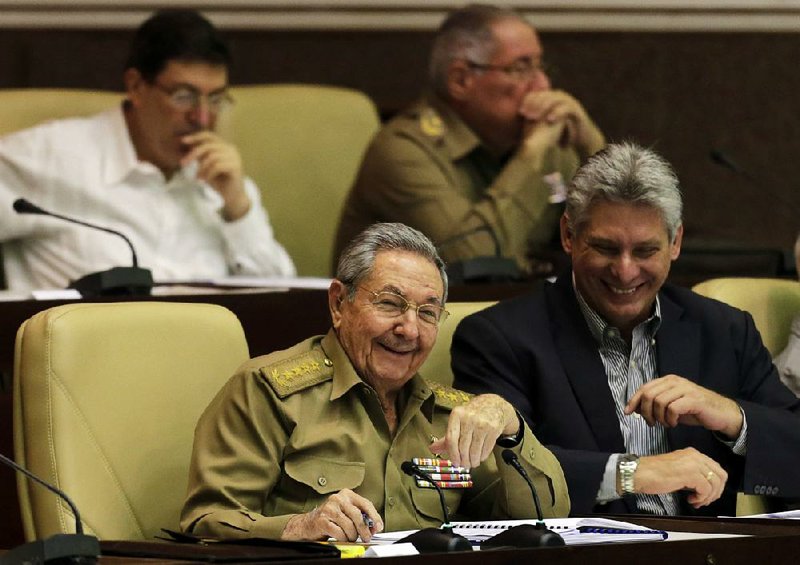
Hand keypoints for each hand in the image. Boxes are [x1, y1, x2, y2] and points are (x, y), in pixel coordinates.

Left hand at [180, 131, 250, 220]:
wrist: (232, 197)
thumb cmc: (219, 181)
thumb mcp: (206, 166)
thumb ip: (200, 155)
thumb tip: (188, 145)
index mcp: (224, 146)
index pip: (209, 136)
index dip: (195, 137)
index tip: (183, 141)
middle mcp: (231, 149)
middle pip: (208, 146)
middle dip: (193, 154)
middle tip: (183, 164)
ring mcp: (235, 158)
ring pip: (212, 157)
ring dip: (201, 168)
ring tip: (198, 177)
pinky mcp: (236, 167)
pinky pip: (217, 166)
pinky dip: (208, 174)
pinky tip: (205, 181)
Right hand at [281, 489, 382, 541]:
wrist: (308, 524)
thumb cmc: (330, 518)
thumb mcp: (346, 512)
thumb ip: (360, 515)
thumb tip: (375, 526)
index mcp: (346, 494)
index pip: (366, 504)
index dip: (374, 517)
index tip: (378, 527)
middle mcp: (337, 498)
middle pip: (358, 516)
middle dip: (364, 530)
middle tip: (366, 538)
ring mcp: (329, 509)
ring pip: (349, 526)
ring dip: (352, 536)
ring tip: (350, 537)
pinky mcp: (322, 520)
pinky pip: (339, 533)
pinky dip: (343, 538)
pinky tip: (341, 537)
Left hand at [429, 394, 518, 468]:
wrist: (494, 405)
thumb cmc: (472, 415)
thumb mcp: (458, 421)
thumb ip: (447, 437)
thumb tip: (433, 449)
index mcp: (457, 415)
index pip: (451, 439)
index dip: (452, 454)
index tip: (455, 463)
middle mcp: (469, 418)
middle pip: (463, 447)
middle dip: (464, 461)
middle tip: (464, 466)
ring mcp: (482, 423)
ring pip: (475, 450)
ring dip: (473, 461)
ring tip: (472, 463)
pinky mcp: (493, 429)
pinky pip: (486, 449)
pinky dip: (482, 456)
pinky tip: (480, 457)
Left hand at [518, 90, 603, 155]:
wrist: (582, 138)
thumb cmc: (562, 131)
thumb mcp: (547, 124)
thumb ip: (536, 119)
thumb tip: (519, 120)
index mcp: (552, 98)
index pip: (538, 95)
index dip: (528, 102)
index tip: (519, 112)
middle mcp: (560, 97)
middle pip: (545, 95)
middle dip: (533, 104)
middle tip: (524, 113)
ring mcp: (570, 102)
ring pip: (555, 100)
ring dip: (543, 108)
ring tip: (533, 117)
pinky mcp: (577, 110)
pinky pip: (566, 108)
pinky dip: (557, 113)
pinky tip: (549, 120)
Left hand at [625, 375, 743, 438]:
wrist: (721, 413)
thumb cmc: (694, 410)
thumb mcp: (670, 406)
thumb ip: (654, 404)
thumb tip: (634, 408)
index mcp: (668, 380)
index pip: (644, 388)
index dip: (634, 401)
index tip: (627, 412)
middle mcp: (675, 381)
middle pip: (649, 394)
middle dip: (645, 412)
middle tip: (651, 423)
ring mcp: (685, 389)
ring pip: (659, 401)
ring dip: (658, 417)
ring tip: (664, 424)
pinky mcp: (694, 400)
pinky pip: (672, 409)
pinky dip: (669, 419)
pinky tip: (673, 424)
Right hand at [634, 448, 727, 508]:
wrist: (640, 473)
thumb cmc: (654, 474)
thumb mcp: (678, 469)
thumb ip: (693, 473)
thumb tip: (706, 486)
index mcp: (693, 453)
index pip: (716, 469)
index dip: (715, 485)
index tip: (706, 494)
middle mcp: (695, 456)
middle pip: (721, 476)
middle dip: (716, 492)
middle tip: (704, 500)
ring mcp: (693, 464)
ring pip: (715, 483)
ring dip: (708, 497)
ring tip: (696, 501)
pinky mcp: (690, 474)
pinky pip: (706, 489)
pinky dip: (701, 498)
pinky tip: (690, 499)